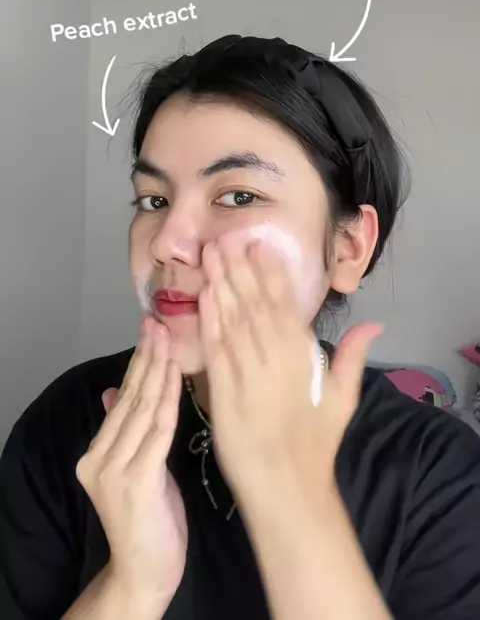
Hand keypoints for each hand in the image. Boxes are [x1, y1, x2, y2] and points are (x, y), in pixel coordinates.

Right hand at [75, 316, 186, 602]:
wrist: (145, 574)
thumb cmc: (149, 522)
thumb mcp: (136, 471)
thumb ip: (124, 433)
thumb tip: (113, 392)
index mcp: (97, 453)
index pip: (122, 398)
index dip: (138, 363)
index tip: (152, 330)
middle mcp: (98, 458)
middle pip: (130, 397)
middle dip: (147, 357)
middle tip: (159, 321)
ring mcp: (114, 471)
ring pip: (142, 409)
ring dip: (157, 370)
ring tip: (168, 338)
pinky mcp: (136, 482)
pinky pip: (156, 432)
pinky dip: (168, 401)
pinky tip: (176, 375)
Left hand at [198, 233, 382, 503]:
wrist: (284, 485)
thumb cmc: (315, 444)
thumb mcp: (343, 399)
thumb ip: (352, 357)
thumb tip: (374, 324)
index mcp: (301, 355)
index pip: (284, 303)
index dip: (269, 271)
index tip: (258, 244)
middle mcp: (273, 356)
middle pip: (253, 301)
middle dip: (239, 267)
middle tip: (226, 236)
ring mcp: (246, 371)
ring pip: (232, 316)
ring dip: (220, 282)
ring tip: (211, 252)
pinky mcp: (222, 388)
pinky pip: (214, 345)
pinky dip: (209, 317)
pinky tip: (204, 294)